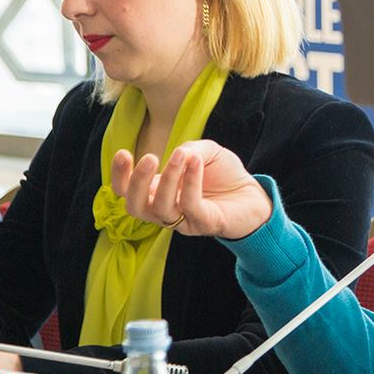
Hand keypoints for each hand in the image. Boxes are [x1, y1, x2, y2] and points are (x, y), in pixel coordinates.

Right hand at [111, 140, 272, 240]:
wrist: (253, 194)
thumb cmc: (224, 174)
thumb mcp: (205, 152)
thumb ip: (189, 149)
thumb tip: (178, 153)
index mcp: (157, 191)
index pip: (126, 190)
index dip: (119, 175)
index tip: (122, 153)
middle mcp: (164, 209)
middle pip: (134, 206)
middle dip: (136, 182)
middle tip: (149, 159)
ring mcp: (182, 220)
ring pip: (160, 208)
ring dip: (168, 178)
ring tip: (182, 155)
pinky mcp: (203, 224)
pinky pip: (190, 205)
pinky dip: (190, 182)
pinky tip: (195, 163)